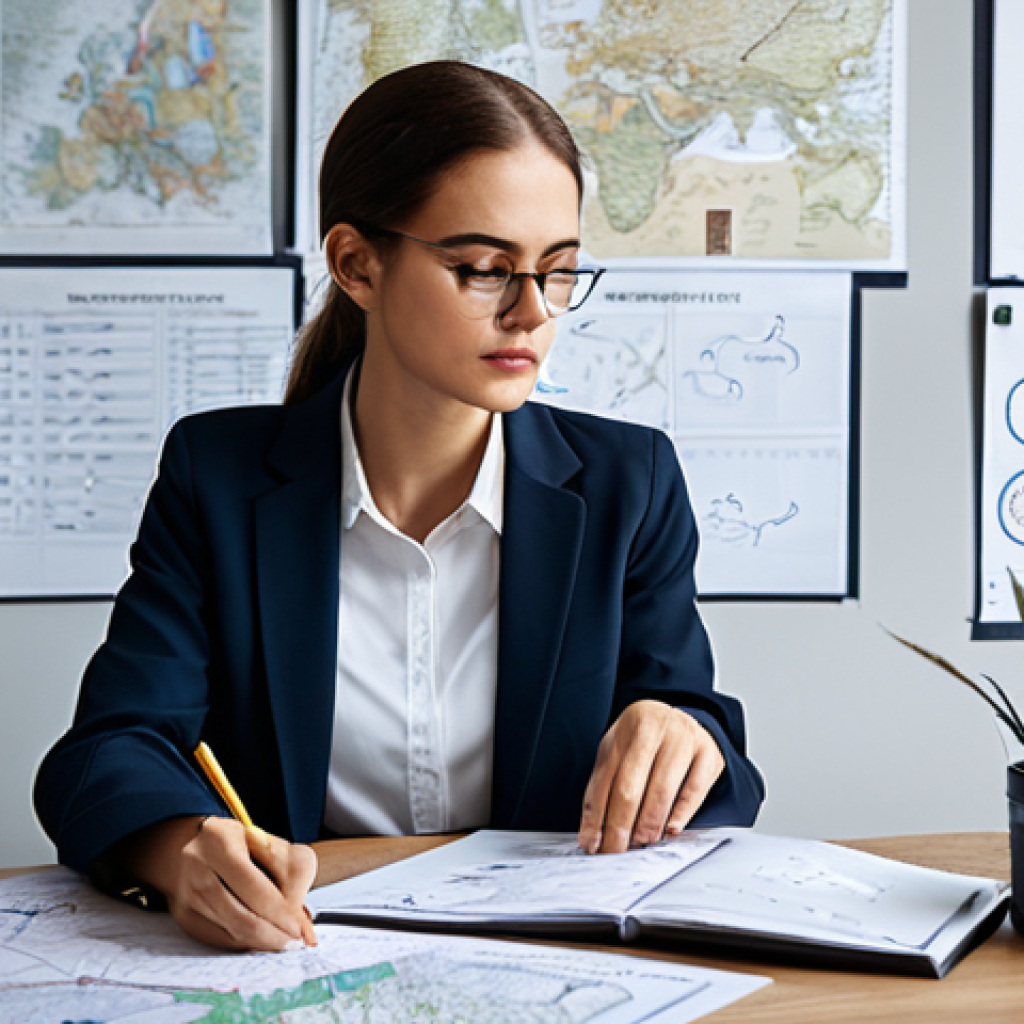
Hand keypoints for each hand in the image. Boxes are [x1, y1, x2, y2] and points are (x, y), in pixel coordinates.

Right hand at [122, 815, 318, 950]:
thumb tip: (303, 926)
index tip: (300, 930)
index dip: (280, 913)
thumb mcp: (271, 845)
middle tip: (295, 942)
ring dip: (261, 942)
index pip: (254, 887)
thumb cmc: (244, 844)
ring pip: (230, 931)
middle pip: (240, 917)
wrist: (196, 844)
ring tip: (283, 941)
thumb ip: (291, 878)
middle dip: (273, 935)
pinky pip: (218, 938)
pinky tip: (261, 939)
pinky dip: (244, 942)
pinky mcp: (182, 914)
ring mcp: (186, 892)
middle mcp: (196, 866)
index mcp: (220, 840)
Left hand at [577, 700, 724, 854]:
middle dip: (619, 824)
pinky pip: (694, 789)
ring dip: (648, 822)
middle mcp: (654, 728)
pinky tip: (670, 830)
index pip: (604, 778)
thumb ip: (605, 786)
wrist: (681, 717)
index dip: (596, 815)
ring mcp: (683, 738)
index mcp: (625, 728)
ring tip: (641, 841)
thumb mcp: (619, 751)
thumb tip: (591, 835)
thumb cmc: (644, 741)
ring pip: (661, 789)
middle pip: (630, 785)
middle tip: (615, 849)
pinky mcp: (708, 752)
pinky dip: (681, 813)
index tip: (592, 843)